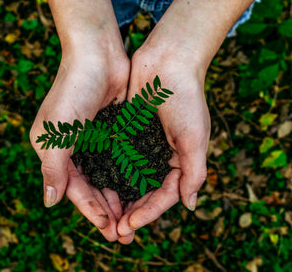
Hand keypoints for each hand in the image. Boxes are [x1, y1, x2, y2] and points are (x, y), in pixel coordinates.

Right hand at [30, 49, 129, 240]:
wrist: (97, 53)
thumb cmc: (73, 90)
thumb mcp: (57, 132)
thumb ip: (53, 168)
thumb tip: (50, 203)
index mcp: (54, 151)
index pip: (73, 189)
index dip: (90, 210)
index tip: (108, 229)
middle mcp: (73, 148)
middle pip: (92, 187)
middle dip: (107, 210)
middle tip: (125, 234)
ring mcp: (94, 140)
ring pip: (108, 177)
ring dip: (119, 198)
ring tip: (134, 219)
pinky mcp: (112, 130)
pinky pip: (121, 160)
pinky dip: (129, 176)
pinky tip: (141, 191)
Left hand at [117, 45, 210, 243]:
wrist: (168, 60)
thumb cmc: (186, 98)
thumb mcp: (195, 137)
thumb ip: (194, 172)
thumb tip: (189, 205)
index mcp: (181, 160)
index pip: (165, 195)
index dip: (149, 212)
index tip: (130, 225)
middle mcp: (161, 156)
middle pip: (145, 192)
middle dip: (131, 211)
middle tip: (115, 231)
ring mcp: (143, 144)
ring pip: (128, 178)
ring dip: (118, 197)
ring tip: (103, 215)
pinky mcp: (127, 131)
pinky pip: (117, 157)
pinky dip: (108, 172)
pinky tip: (95, 185)